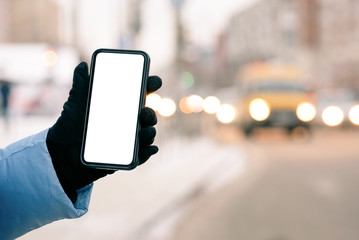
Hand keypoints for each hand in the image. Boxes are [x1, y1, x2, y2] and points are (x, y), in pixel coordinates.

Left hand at [46, 62, 161, 202]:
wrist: (63, 153)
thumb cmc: (71, 126)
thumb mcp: (75, 103)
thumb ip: (81, 85)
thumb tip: (82, 65)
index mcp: (120, 105)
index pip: (140, 94)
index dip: (150, 86)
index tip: (154, 82)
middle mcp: (128, 122)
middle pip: (147, 115)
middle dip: (150, 113)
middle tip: (143, 112)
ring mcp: (129, 139)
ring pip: (147, 134)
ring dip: (150, 132)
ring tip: (145, 131)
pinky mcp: (126, 157)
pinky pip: (141, 155)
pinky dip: (148, 152)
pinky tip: (151, 148)